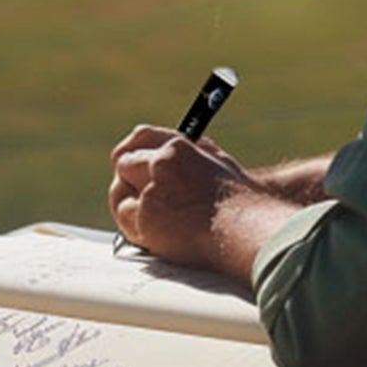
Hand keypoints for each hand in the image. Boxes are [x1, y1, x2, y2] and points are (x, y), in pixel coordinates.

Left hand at [108, 124, 257, 269]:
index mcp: (179, 146)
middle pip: (125, 162)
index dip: (132, 147)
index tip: (128, 157)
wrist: (246, 229)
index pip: (142, 136)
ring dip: (128, 201)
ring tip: (147, 215)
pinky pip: (125, 217)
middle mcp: (162, 162)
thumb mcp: (217, 163)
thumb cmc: (240, 202)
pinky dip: (133, 224)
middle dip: (127, 177)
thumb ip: (190, 155)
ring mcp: (153, 189)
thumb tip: (167, 155)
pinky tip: (150, 230)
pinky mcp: (147, 217)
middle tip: (133, 192)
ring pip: (120, 191)